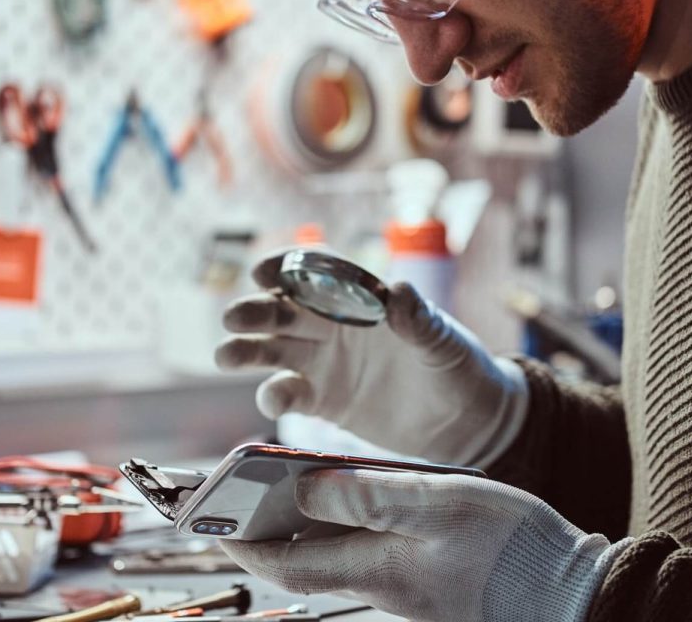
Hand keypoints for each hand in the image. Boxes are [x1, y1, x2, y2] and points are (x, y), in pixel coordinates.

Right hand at [216, 249, 528, 466]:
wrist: (466, 422)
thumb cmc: (459, 367)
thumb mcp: (443, 341)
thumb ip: (419, 319)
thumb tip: (399, 291)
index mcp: (360, 299)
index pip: (315, 274)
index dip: (286, 269)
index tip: (263, 272)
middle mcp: (335, 325)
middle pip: (284, 311)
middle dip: (256, 311)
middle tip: (233, 318)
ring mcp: (326, 363)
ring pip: (274, 350)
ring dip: (247, 350)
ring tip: (226, 355)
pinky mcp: (325, 400)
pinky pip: (290, 393)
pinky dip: (275, 394)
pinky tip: (274, 398)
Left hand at [221, 469, 629, 621]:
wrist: (571, 593)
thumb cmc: (510, 547)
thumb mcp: (438, 506)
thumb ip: (369, 495)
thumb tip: (304, 485)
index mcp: (376, 569)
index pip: (285, 563)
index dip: (240, 541)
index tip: (206, 519)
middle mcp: (382, 586)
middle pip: (304, 562)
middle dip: (262, 533)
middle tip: (236, 498)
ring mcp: (405, 588)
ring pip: (336, 556)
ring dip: (303, 527)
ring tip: (284, 486)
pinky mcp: (427, 582)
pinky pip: (369, 554)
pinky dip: (346, 527)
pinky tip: (355, 499)